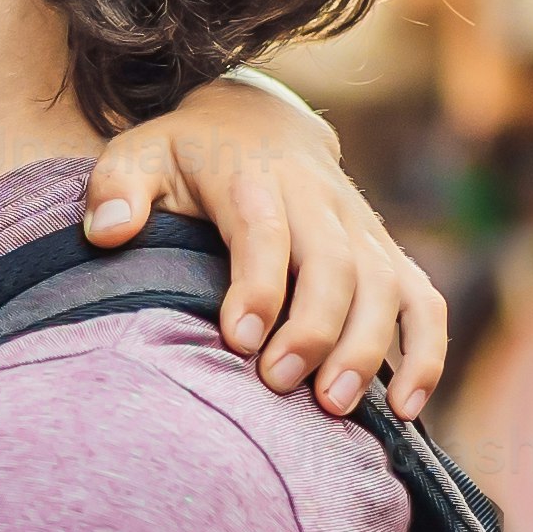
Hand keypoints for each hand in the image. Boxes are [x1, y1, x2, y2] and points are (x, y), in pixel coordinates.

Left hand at [80, 78, 444, 418]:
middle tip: (282, 385)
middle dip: (315, 329)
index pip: (265, 231)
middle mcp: (318, 201)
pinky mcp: (386, 254)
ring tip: (335, 406)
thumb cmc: (187, 156)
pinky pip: (422, 300)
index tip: (240, 340)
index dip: (259, 284)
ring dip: (369, 348)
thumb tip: (107, 231)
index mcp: (253, 179)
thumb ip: (116, 188)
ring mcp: (360, 228)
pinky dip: (425, 353)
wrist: (256, 122)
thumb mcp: (138, 154)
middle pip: (335, 264)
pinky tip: (406, 409)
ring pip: (384, 285)